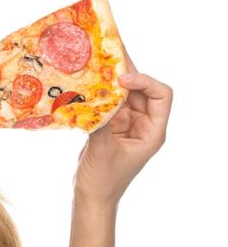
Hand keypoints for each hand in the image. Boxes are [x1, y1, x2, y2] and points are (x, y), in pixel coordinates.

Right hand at [74, 46, 172, 206]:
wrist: (92, 195)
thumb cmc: (104, 180)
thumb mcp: (103, 151)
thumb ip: (102, 122)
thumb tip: (96, 95)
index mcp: (152, 132)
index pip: (161, 96)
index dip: (145, 82)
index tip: (121, 79)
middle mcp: (143, 123)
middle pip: (142, 90)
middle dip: (127, 71)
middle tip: (110, 51)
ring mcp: (126, 123)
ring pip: (123, 93)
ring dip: (111, 79)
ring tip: (97, 59)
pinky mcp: (110, 124)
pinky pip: (108, 102)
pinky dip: (99, 92)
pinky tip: (86, 81)